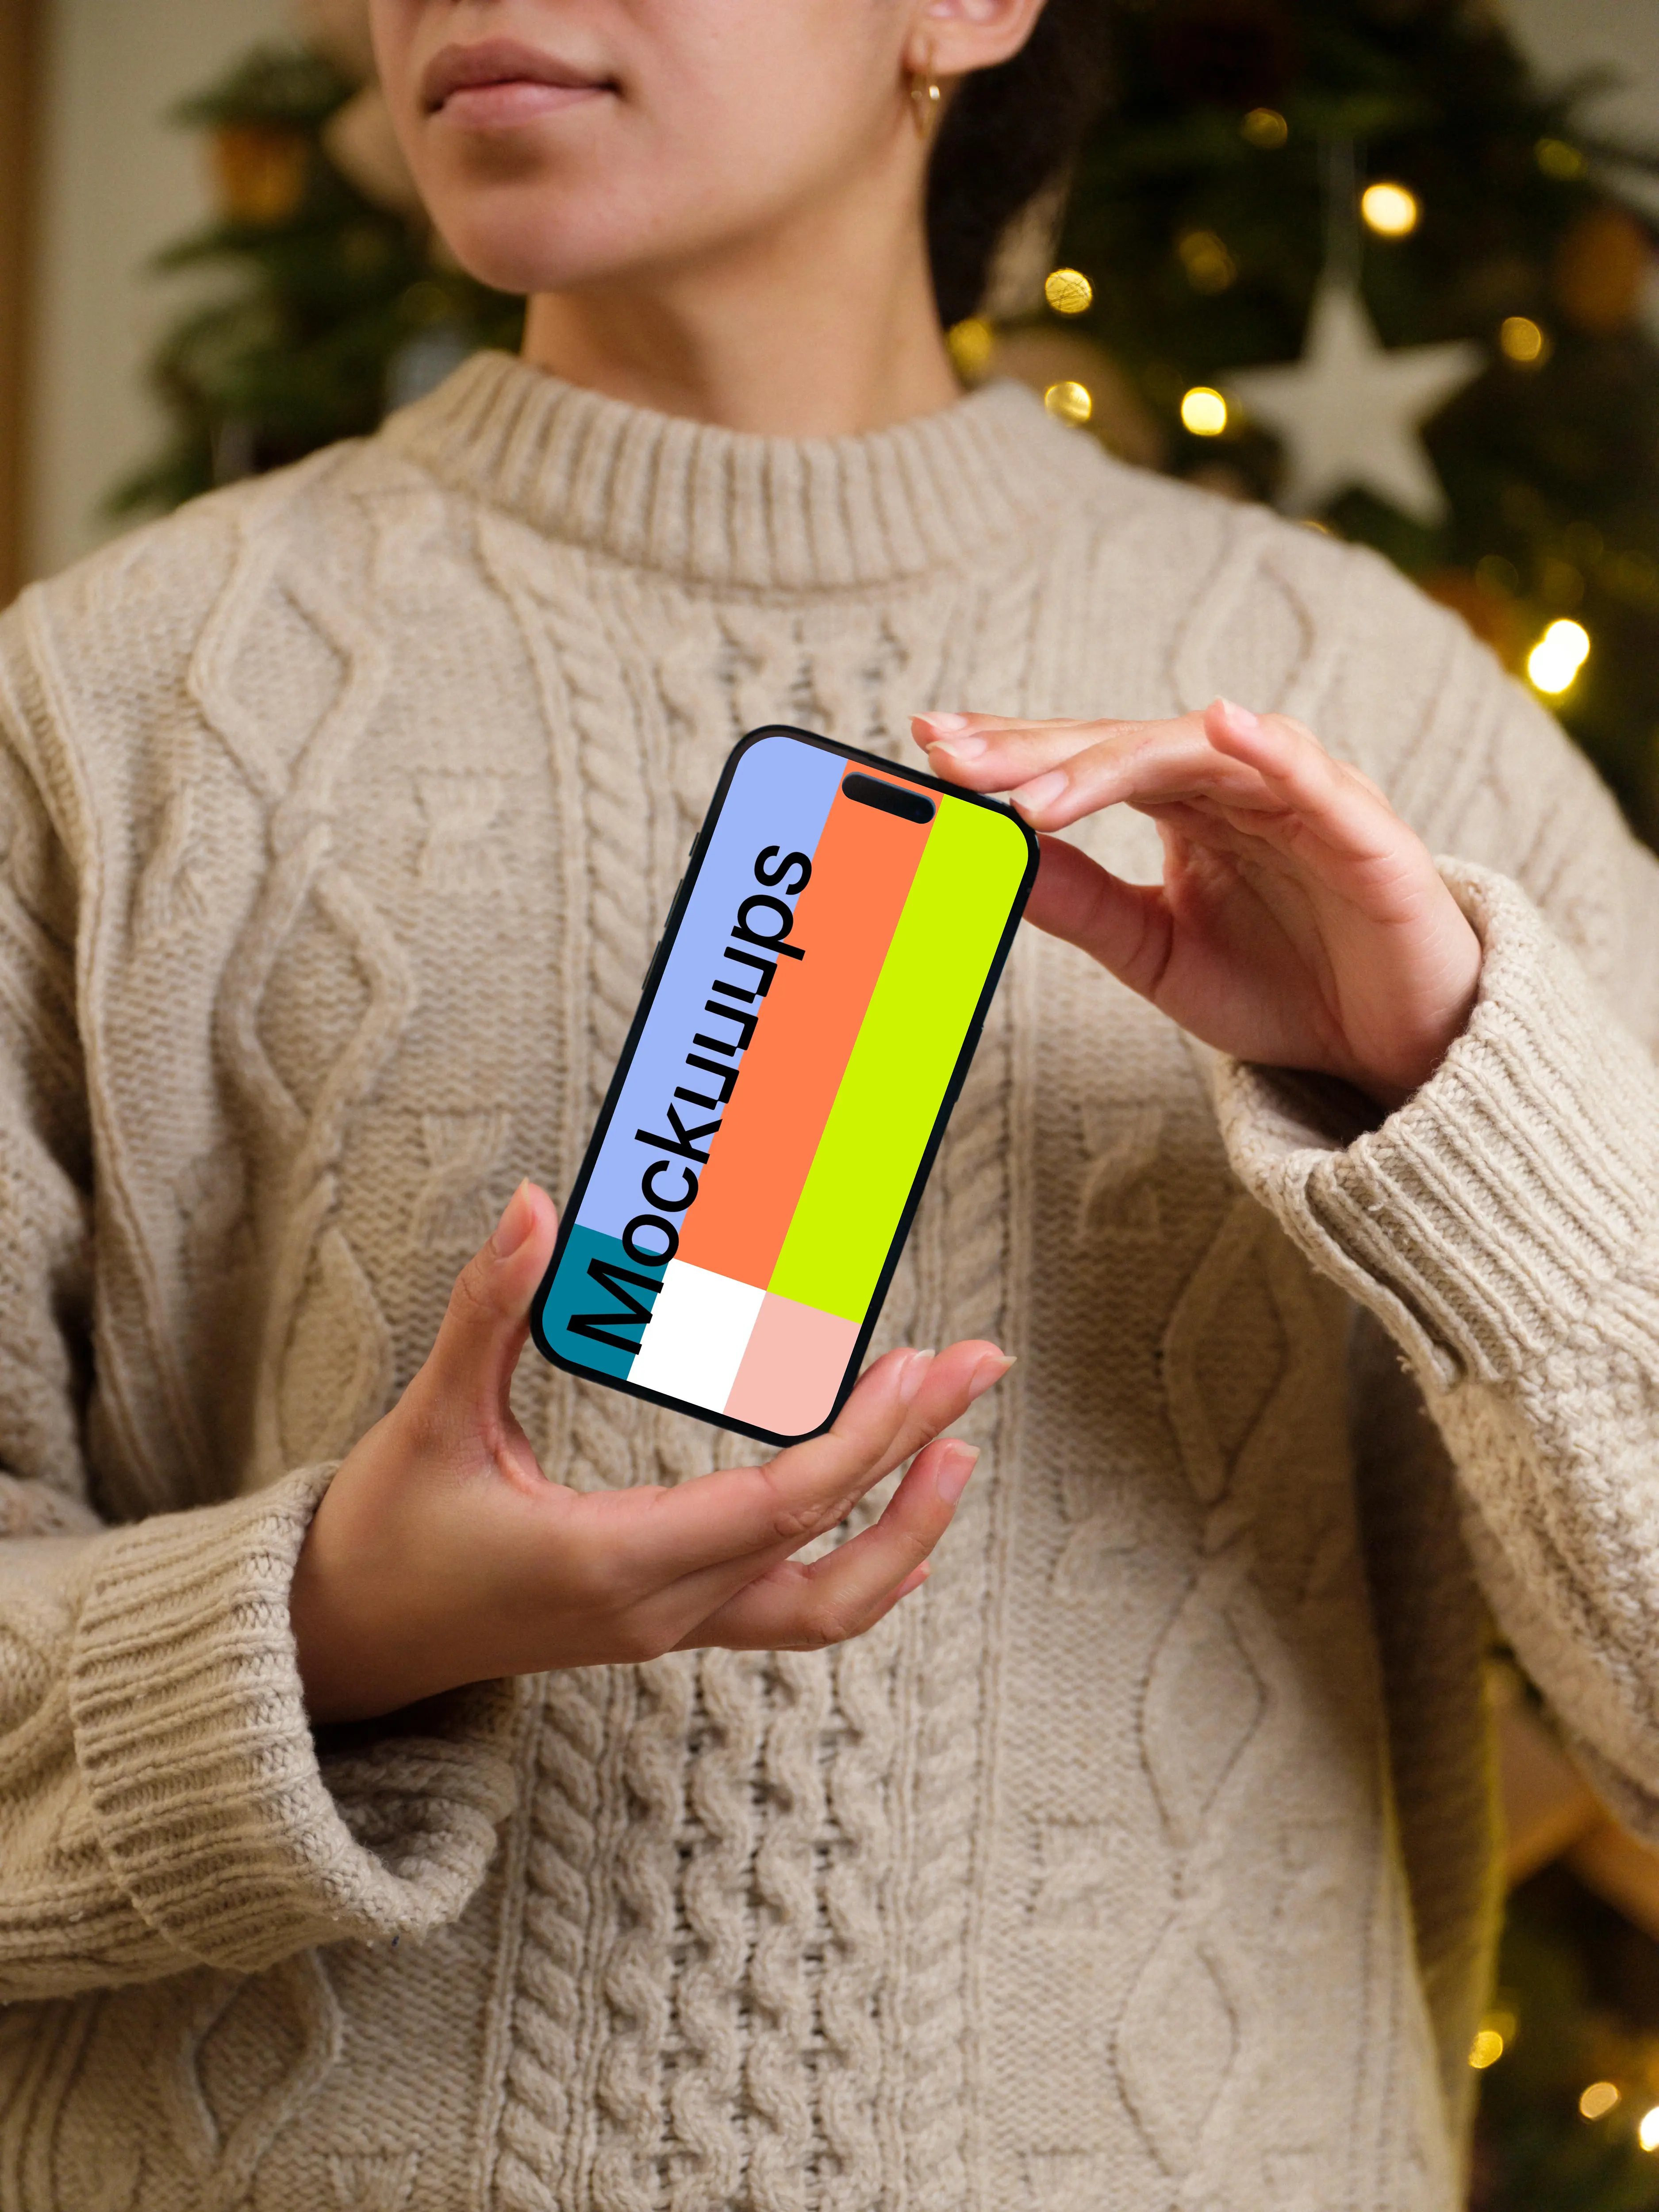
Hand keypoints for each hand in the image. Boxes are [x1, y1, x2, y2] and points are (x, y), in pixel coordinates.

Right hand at [290, 1182, 1008, 1722]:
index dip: (862, 1443)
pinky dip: (860, 1576)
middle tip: (980, 1373)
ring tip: (957, 1453)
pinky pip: (788, 1616)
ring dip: (907, 1535)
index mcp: (613, 1561)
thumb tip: (532, 1204)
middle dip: (917, 1464)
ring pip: (825, 1610)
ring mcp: (666, 1630)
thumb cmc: (384, 1535)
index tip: (922, 1373)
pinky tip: (906, 1543)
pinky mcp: (660, 1627)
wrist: (342, 1647)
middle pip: (830, 1549)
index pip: (780, 1509)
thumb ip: (488, 1309)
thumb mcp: (431, 1418)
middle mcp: (658, 1610)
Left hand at [914, 698, 1481, 1109]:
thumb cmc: (1284, 984)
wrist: (1393, 1044)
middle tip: (952, 755)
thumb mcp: (1155, 952)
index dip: (1012, 752)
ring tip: (1038, 789)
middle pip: (1123, 744)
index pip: (1086, 762)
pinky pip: (1311, 775)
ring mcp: (1299, 796)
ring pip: (1196, 752)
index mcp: (1186, 805)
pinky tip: (1222, 723)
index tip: (931, 748)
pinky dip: (1268, 746)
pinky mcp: (1362, 828)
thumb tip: (995, 859)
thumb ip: (1082, 904)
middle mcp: (1236, 782)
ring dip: (1113, 762)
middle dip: (1035, 749)